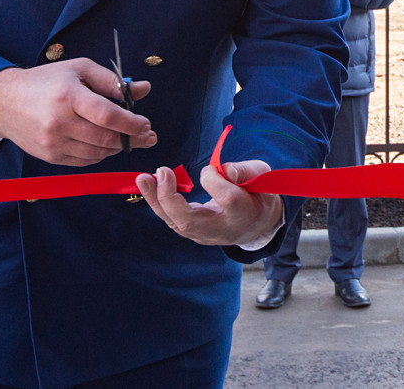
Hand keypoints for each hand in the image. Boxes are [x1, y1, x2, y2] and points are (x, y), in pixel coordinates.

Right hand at [0, 60, 153, 166]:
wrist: (4, 102)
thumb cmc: (46, 81)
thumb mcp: (79, 69)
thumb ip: (112, 81)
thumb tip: (144, 89)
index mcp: (68, 96)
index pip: (106, 115)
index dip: (131, 123)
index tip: (146, 125)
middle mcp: (59, 122)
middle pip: (105, 138)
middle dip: (132, 139)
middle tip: (149, 136)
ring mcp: (53, 143)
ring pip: (97, 153)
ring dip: (118, 148)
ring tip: (130, 139)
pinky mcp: (50, 157)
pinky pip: (85, 161)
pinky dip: (101, 154)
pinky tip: (107, 144)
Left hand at [135, 159, 283, 246]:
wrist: (257, 222)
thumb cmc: (258, 192)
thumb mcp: (260, 175)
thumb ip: (244, 170)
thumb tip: (221, 169)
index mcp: (244, 213)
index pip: (227, 198)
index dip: (214, 180)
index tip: (211, 169)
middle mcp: (222, 230)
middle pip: (190, 220)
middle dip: (170, 197)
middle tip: (161, 172)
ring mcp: (206, 235)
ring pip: (175, 222)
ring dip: (156, 200)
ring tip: (143, 179)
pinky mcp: (193, 233)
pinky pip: (172, 220)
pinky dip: (159, 203)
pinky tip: (149, 185)